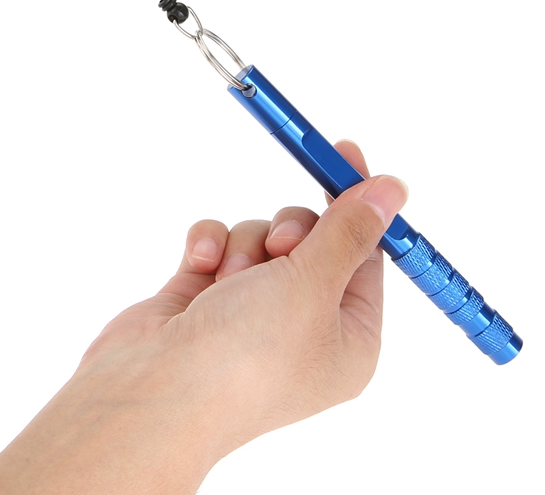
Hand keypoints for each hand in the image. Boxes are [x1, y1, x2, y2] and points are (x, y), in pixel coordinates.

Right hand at [0, 141, 408, 494]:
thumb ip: (348, 230)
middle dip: (290, 232)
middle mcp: (303, 325)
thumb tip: (391, 191)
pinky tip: (198, 268)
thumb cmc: (244, 358)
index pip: (366, 255)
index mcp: (347, 337)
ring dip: (244, 246)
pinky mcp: (205, 297)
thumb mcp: (313, 285)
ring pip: (260, 236)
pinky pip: (218, 243)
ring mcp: (250, 311)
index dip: (357, 203)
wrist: (153, 390)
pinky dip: (209, 248)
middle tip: (280, 247)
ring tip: (228, 280)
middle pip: (312, 238)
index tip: (344, 153)